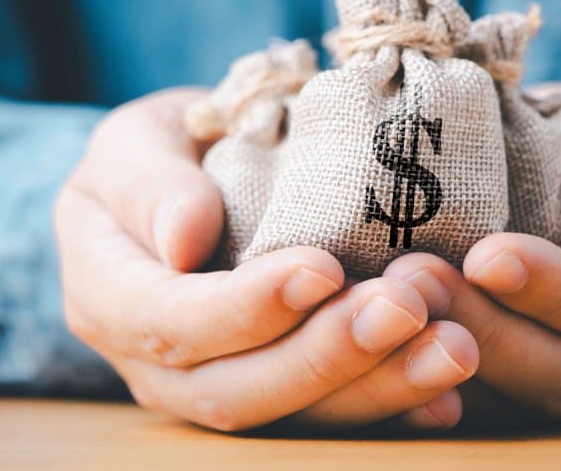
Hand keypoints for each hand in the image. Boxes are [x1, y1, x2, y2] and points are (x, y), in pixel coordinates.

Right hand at [54, 89, 478, 431]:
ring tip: (453, 347)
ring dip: (377, 387)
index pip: (171, 320)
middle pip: (235, 390)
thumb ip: (150, 182)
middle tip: (409, 307)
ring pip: (291, 416)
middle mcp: (154, 364)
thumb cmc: (162, 153)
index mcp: (107, 295)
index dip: (246, 308)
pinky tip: (449, 397)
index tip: (324, 268)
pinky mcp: (273, 396)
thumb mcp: (137, 141)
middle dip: (329, 356)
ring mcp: (214, 390)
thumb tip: (184, 240)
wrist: (185, 187)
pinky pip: (328, 419)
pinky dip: (392, 410)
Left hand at [384, 87, 560, 424]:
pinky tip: (381, 350)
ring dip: (447, 358)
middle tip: (414, 279)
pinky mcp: (526, 405)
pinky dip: (430, 386)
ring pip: (517, 400)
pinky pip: (482, 412)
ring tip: (388, 305)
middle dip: (484, 328)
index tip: (487, 256)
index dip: (553, 290)